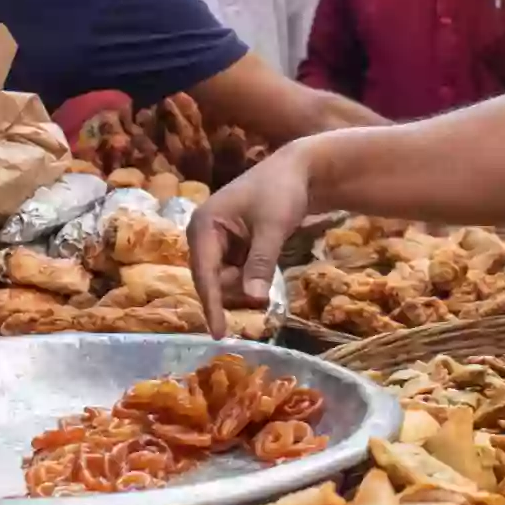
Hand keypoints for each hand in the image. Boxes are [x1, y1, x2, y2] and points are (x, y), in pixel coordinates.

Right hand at [187, 145, 314, 337]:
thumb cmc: (282, 192)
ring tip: (269, 252)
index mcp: (203, 226)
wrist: (300, 170)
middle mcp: (203, 234)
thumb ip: (261, 264)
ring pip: (226, 279)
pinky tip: (267, 259)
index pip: (205, 275)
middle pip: (213, 279)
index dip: (212, 306)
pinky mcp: (231, 244)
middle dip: (236, 287)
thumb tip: (253, 301)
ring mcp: (217, 239)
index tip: (219, 334)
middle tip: (265, 269)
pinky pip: (236, 271)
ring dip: (246, 281)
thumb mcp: (273, 228)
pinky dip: (251, 274)